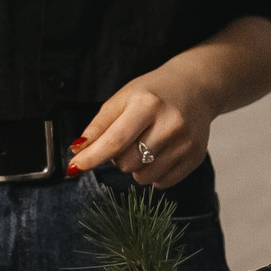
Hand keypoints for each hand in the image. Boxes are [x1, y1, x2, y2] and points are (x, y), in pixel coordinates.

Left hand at [72, 63, 212, 185]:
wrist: (196, 87)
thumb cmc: (154, 92)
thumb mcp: (122, 99)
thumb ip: (99, 126)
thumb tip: (77, 151)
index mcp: (148, 104)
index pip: (116, 140)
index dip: (92, 157)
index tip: (74, 167)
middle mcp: (170, 124)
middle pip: (127, 163)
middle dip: (119, 157)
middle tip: (129, 138)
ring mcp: (186, 143)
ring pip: (143, 177)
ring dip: (137, 167)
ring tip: (146, 144)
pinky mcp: (195, 157)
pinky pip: (162, 183)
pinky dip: (154, 173)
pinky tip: (161, 152)